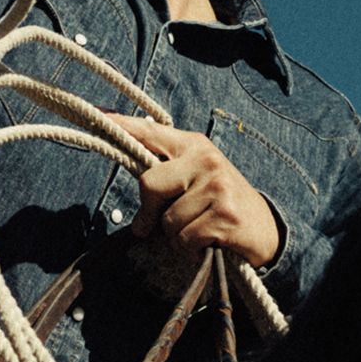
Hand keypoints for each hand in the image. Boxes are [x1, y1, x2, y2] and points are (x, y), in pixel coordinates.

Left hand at [107, 114, 281, 269]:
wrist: (267, 229)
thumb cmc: (220, 203)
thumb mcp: (196, 178)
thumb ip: (165, 174)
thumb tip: (129, 182)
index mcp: (192, 144)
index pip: (148, 131)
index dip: (119, 124)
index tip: (93, 113)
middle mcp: (204, 158)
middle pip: (149, 183)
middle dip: (149, 211)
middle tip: (156, 224)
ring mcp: (216, 186)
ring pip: (166, 220)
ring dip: (175, 235)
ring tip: (198, 228)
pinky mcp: (224, 215)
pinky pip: (183, 239)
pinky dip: (190, 248)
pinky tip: (208, 241)